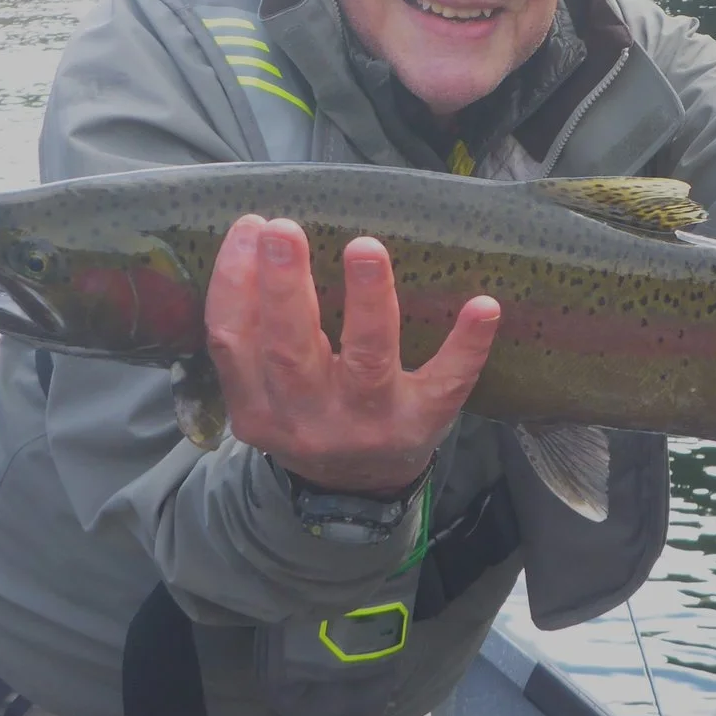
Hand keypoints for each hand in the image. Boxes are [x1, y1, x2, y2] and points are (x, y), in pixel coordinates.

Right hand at [205, 215, 500, 494]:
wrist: (359, 489)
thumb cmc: (310, 413)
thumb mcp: (265, 392)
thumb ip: (254, 337)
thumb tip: (256, 237)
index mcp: (258, 407)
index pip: (232, 342)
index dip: (234, 283)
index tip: (249, 226)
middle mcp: (308, 420)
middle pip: (289, 351)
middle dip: (284, 288)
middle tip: (284, 228)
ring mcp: (369, 424)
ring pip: (366, 361)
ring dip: (368, 302)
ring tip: (366, 248)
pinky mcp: (424, 422)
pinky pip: (447, 383)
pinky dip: (466, 346)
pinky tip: (483, 306)